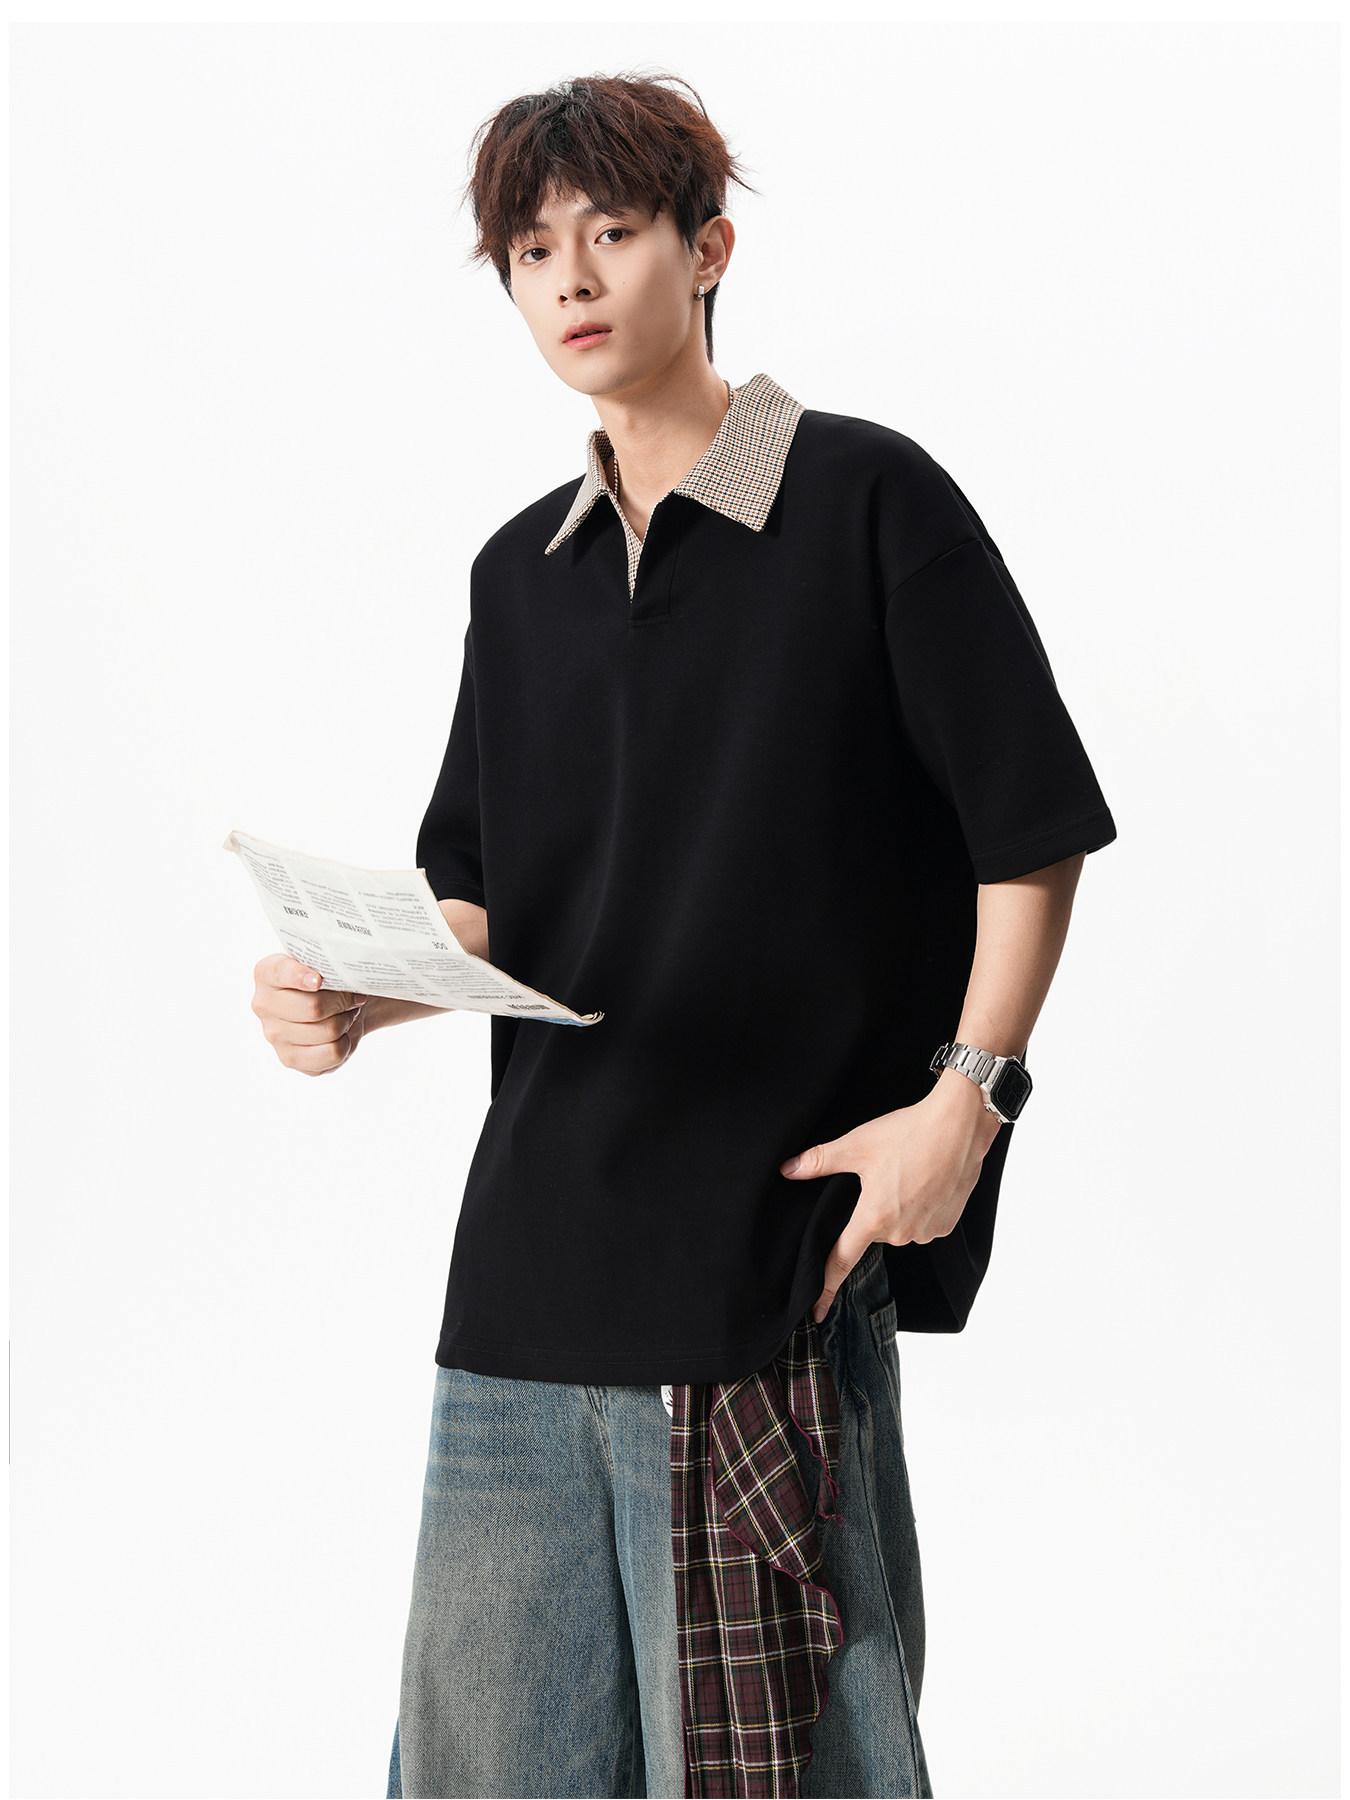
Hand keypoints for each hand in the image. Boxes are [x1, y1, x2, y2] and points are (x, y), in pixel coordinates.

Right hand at [250, 953, 368, 1075]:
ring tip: (348, 1014)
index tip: (318, 980)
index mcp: (267, 974)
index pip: (281, 973)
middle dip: (343, 1001)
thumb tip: (340, 977)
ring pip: (328, 1030)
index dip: (301, 976)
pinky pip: (332, 1052)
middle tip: (354, 998)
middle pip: (313, 1007)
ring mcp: (274, 1035)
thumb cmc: (327, 981)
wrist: (333, 1008)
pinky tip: (342, 1034)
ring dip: (347, 1021)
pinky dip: (347, 1043)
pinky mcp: (290, 1058)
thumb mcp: (324, 964)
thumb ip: (325, 963)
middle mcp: (264, 1005)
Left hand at [779, 1072, 1002, 1322]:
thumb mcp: (857, 1145)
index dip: (824, 1287)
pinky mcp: (946, 1225)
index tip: (814, 1313)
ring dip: (896, 1208)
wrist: (960, 1127)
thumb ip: (819, 1161)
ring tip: (906, 1172)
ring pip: (898, 1227)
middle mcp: (900, 1234)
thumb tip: (788, 1170)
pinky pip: (922, 1224)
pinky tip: (924, 1181)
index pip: (841, 1261)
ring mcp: (925, 1232)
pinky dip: (919, 1207)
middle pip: (872, 1231)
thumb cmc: (907, 1133)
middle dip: (870, 1210)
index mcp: (873, 1218)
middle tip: (882, 1175)